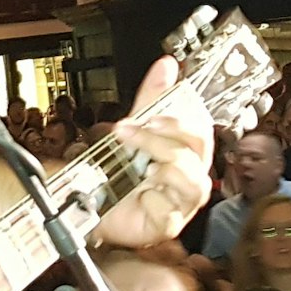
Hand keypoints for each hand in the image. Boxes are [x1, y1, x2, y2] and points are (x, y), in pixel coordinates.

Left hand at [98, 57, 214, 247]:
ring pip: (192, 178)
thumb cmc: (116, 173)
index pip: (202, 126)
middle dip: (169, 129)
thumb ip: (151, 99)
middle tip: (136, 125)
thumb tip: (167, 66)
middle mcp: (190, 176)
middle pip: (201, 147)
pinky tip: (136, 190)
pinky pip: (170, 208)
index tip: (156, 106)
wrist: (88, 204)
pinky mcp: (168, 224)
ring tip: (131, 150)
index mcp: (187, 153)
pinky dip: (151, 195)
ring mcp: (182, 202)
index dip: (183, 113)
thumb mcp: (133, 129)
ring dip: (159, 156)